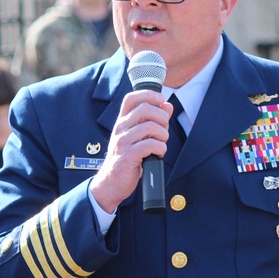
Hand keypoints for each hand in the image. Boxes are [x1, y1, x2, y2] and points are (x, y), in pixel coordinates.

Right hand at [89, 90, 174, 213]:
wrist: (111, 183)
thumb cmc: (127, 158)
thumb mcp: (138, 137)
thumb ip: (153, 120)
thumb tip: (167, 105)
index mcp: (122, 121)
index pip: (132, 98)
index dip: (149, 94)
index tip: (161, 100)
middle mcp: (121, 128)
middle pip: (145, 109)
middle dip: (162, 118)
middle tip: (163, 130)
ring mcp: (123, 141)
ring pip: (151, 127)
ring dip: (163, 136)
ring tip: (161, 144)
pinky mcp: (128, 156)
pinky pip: (151, 145)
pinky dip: (160, 149)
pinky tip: (157, 154)